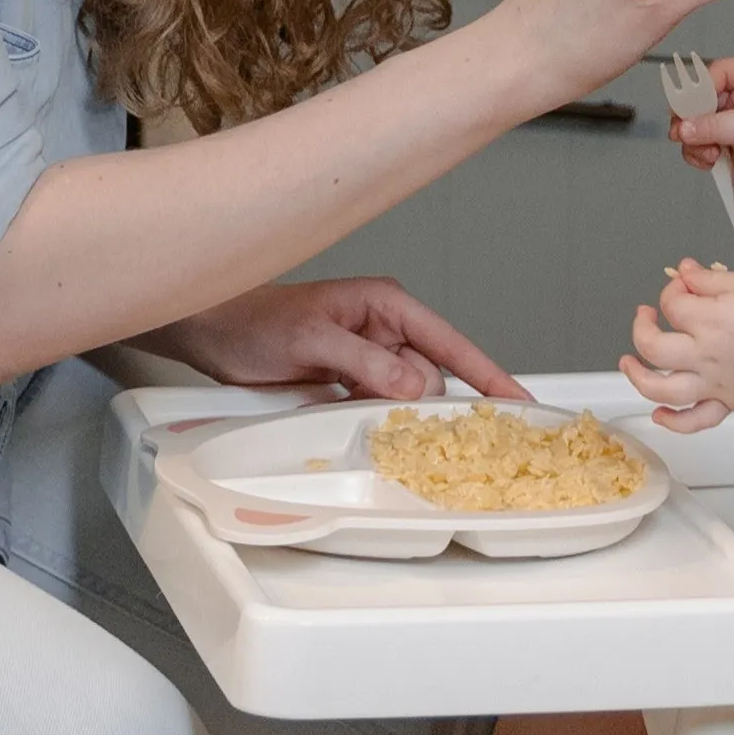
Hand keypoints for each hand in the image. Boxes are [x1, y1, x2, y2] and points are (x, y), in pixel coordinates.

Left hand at [149, 277, 533, 402]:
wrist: (211, 332)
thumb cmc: (255, 321)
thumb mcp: (313, 339)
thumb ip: (366, 362)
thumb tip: (417, 387)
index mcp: (388, 305)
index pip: (452, 344)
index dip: (490, 376)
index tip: (522, 406)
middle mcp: (386, 330)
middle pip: (432, 381)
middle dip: (423, 407)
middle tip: (391, 422)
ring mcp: (368, 358)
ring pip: (406, 400)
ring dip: (394, 418)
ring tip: (364, 420)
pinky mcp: (349, 383)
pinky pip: (379, 409)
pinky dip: (375, 423)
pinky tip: (359, 428)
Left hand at [620, 259, 733, 430]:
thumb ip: (709, 279)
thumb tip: (685, 272)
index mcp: (709, 320)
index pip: (672, 303)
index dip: (672, 290)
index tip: (683, 286)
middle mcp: (704, 354)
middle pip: (653, 347)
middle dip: (641, 328)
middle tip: (646, 317)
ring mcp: (712, 382)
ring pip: (662, 388)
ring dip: (638, 377)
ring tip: (628, 363)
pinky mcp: (724, 402)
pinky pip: (694, 420)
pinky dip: (673, 421)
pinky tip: (659, 414)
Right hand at [667, 57, 733, 197]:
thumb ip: (715, 126)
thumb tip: (685, 127)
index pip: (721, 70)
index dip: (704, 83)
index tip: (693, 102)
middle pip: (701, 95)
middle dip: (691, 115)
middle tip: (682, 130)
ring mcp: (728, 122)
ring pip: (694, 121)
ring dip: (694, 138)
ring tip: (708, 153)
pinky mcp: (720, 143)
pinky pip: (695, 142)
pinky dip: (696, 152)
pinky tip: (710, 161)